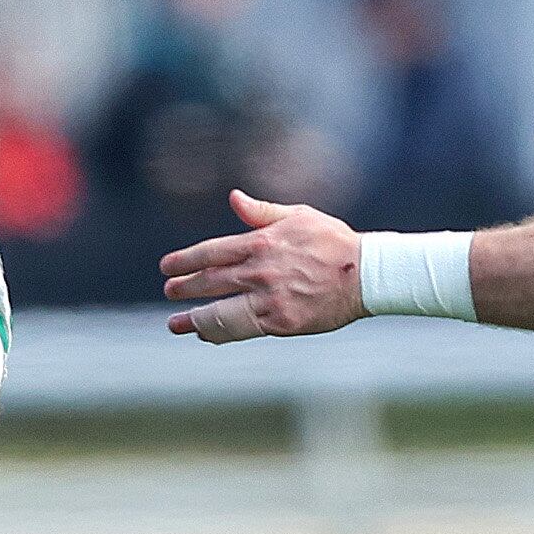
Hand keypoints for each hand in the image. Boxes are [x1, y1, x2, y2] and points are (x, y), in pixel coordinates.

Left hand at [160, 189, 364, 343]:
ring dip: (192, 319)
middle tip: (169, 291)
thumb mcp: (297, 216)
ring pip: (218, 312)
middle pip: (209, 281)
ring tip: (175, 323)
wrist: (366, 274)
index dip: (185, 260)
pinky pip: (240, 330)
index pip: (211, 252)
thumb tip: (234, 199)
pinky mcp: (279, 322)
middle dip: (184, 287)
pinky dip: (219, 333)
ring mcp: (267, 298)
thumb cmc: (334, 242)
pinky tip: (205, 334)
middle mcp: (259, 270)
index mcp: (261, 242)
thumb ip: (261, 212)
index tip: (167, 266)